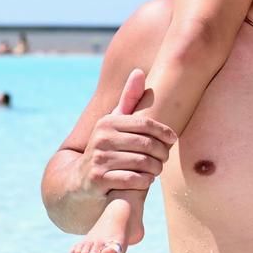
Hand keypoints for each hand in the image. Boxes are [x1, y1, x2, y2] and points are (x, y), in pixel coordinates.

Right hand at [76, 69, 176, 196]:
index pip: (145, 124)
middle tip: (165, 158)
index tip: (174, 139)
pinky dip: (144, 181)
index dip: (164, 132)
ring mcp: (98, 159)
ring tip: (157, 169)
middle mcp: (101, 138)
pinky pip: (132, 179)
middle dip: (162, 153)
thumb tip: (139, 71)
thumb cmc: (106, 146)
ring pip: (142, 162)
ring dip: (155, 168)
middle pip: (147, 144)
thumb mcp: (114, 122)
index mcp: (108, 122)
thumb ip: (128, 99)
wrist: (78, 180)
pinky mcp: (98, 179)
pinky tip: (146, 180)